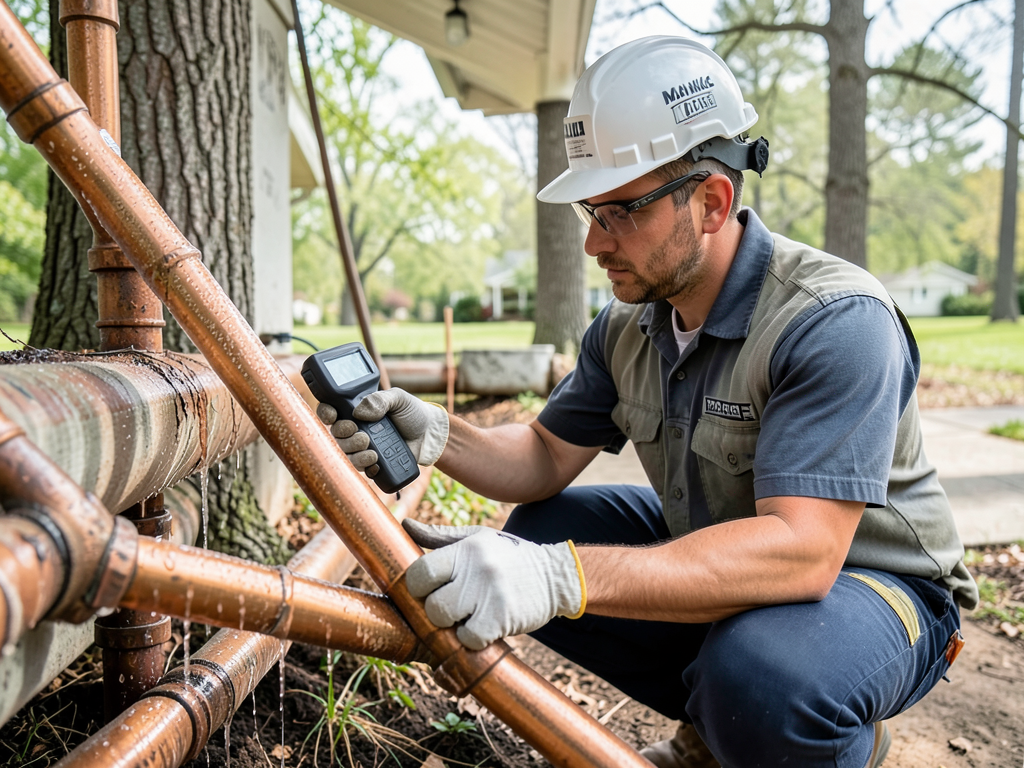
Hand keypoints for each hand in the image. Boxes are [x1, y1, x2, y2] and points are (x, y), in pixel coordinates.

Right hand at [316, 389, 448, 477]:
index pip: (331, 411)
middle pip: (335, 435)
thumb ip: (380, 399)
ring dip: (354, 453)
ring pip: (345, 453)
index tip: (332, 415)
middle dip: (344, 435)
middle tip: (363, 434)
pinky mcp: (372, 463)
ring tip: (372, 450)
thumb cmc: (412, 413)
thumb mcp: (399, 398)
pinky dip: (365, 466)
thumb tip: (360, 411)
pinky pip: (360, 469)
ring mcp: (363, 447)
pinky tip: (376, 462)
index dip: (326, 413)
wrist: (429, 435)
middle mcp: (355, 429)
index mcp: (357, 410)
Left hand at [402, 519, 584, 649]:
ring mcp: (490, 594)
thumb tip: (405, 525)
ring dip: (452, 626)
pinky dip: (472, 639)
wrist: (556, 576)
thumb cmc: (509, 557)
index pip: (420, 573)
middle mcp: (477, 569)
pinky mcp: (502, 618)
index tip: (428, 591)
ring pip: (445, 622)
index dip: (417, 587)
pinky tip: (482, 627)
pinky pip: (469, 639)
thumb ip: (440, 537)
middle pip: (430, 603)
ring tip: (466, 617)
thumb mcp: (478, 538)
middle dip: (435, 610)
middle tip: (452, 607)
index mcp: (466, 549)